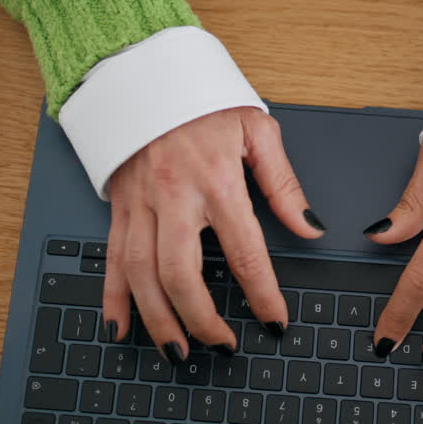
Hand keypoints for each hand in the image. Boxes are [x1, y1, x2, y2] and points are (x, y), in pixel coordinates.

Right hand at [100, 108, 324, 362]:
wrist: (144, 71)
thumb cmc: (203, 100)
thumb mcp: (257, 129)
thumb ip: (283, 184)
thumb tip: (310, 227)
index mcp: (217, 180)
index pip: (244, 251)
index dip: (262, 293)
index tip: (275, 322)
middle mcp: (174, 196)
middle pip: (181, 273)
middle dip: (201, 319)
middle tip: (222, 347)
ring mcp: (140, 204)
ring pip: (141, 275)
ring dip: (158, 320)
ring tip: (178, 352)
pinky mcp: (119, 206)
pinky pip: (112, 259)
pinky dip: (113, 298)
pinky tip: (120, 328)